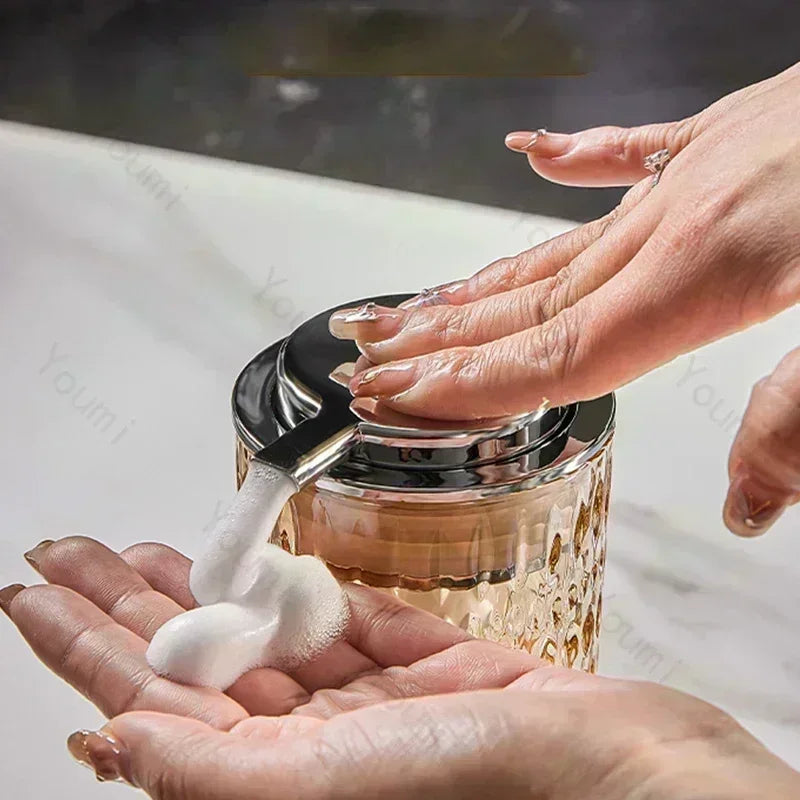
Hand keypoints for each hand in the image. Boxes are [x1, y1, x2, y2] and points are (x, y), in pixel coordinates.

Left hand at [2, 537, 798, 798]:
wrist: (613, 767)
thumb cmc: (488, 787)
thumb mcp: (335, 787)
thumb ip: (220, 773)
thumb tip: (110, 741)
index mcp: (271, 783)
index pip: (146, 702)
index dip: (83, 644)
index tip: (31, 588)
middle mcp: (302, 746)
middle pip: (187, 662)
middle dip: (120, 602)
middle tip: (63, 547)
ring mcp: (356, 701)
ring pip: (249, 634)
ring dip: (191, 585)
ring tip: (132, 544)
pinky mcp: (407, 661)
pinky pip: (330, 617)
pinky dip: (283, 586)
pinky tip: (243, 560)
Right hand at [329, 62, 799, 536]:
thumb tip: (753, 505)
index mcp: (705, 271)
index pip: (553, 353)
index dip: (464, 386)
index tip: (393, 400)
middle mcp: (676, 221)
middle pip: (528, 305)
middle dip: (437, 344)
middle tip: (366, 362)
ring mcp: (695, 173)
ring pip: (557, 244)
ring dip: (474, 285)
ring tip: (406, 307)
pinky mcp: (727, 139)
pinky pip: (630, 152)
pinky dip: (574, 158)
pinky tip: (529, 155)